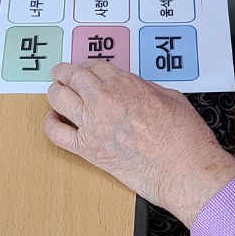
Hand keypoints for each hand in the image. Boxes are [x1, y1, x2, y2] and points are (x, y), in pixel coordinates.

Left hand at [45, 61, 234, 225]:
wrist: (183, 169)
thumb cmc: (183, 137)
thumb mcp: (169, 96)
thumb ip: (144, 88)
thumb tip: (133, 88)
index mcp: (124, 85)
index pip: (95, 66)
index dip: (89, 66)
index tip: (88, 69)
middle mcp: (103, 101)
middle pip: (72, 77)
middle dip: (66, 73)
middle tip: (63, 73)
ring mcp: (92, 126)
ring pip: (58, 98)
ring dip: (56, 91)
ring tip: (56, 91)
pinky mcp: (88, 150)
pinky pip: (56, 134)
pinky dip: (50, 124)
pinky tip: (53, 119)